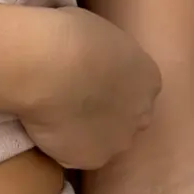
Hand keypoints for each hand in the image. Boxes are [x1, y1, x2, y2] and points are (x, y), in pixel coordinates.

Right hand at [18, 7, 161, 171]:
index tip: (87, 80)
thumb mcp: (99, 33)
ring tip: (54, 116)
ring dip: (85, 134)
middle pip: (127, 120)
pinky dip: (61, 146)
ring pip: (104, 142)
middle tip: (73, 101)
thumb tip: (91, 54)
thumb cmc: (71, 35)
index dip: (112, 87)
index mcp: (149, 78)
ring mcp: (118, 141)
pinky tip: (45, 127)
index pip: (137, 90)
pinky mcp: (92, 160)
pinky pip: (76, 156)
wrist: (50, 67)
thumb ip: (104, 54)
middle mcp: (142, 114)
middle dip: (106, 114)